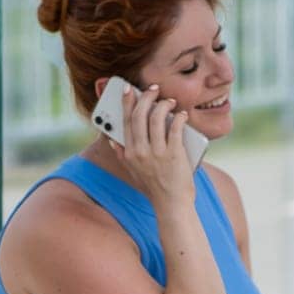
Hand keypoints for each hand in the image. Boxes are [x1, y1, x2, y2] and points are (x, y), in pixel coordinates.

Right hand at [114, 83, 193, 207]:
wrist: (171, 204)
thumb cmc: (153, 188)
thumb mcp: (132, 172)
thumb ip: (121, 154)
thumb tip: (112, 139)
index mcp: (129, 153)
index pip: (126, 121)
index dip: (127, 102)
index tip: (129, 89)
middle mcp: (141, 151)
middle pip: (140, 115)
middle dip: (146, 97)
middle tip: (153, 90)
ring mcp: (157, 153)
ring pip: (157, 118)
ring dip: (163, 105)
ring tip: (169, 101)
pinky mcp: (174, 154)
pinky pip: (175, 128)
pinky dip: (179, 117)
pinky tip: (181, 114)